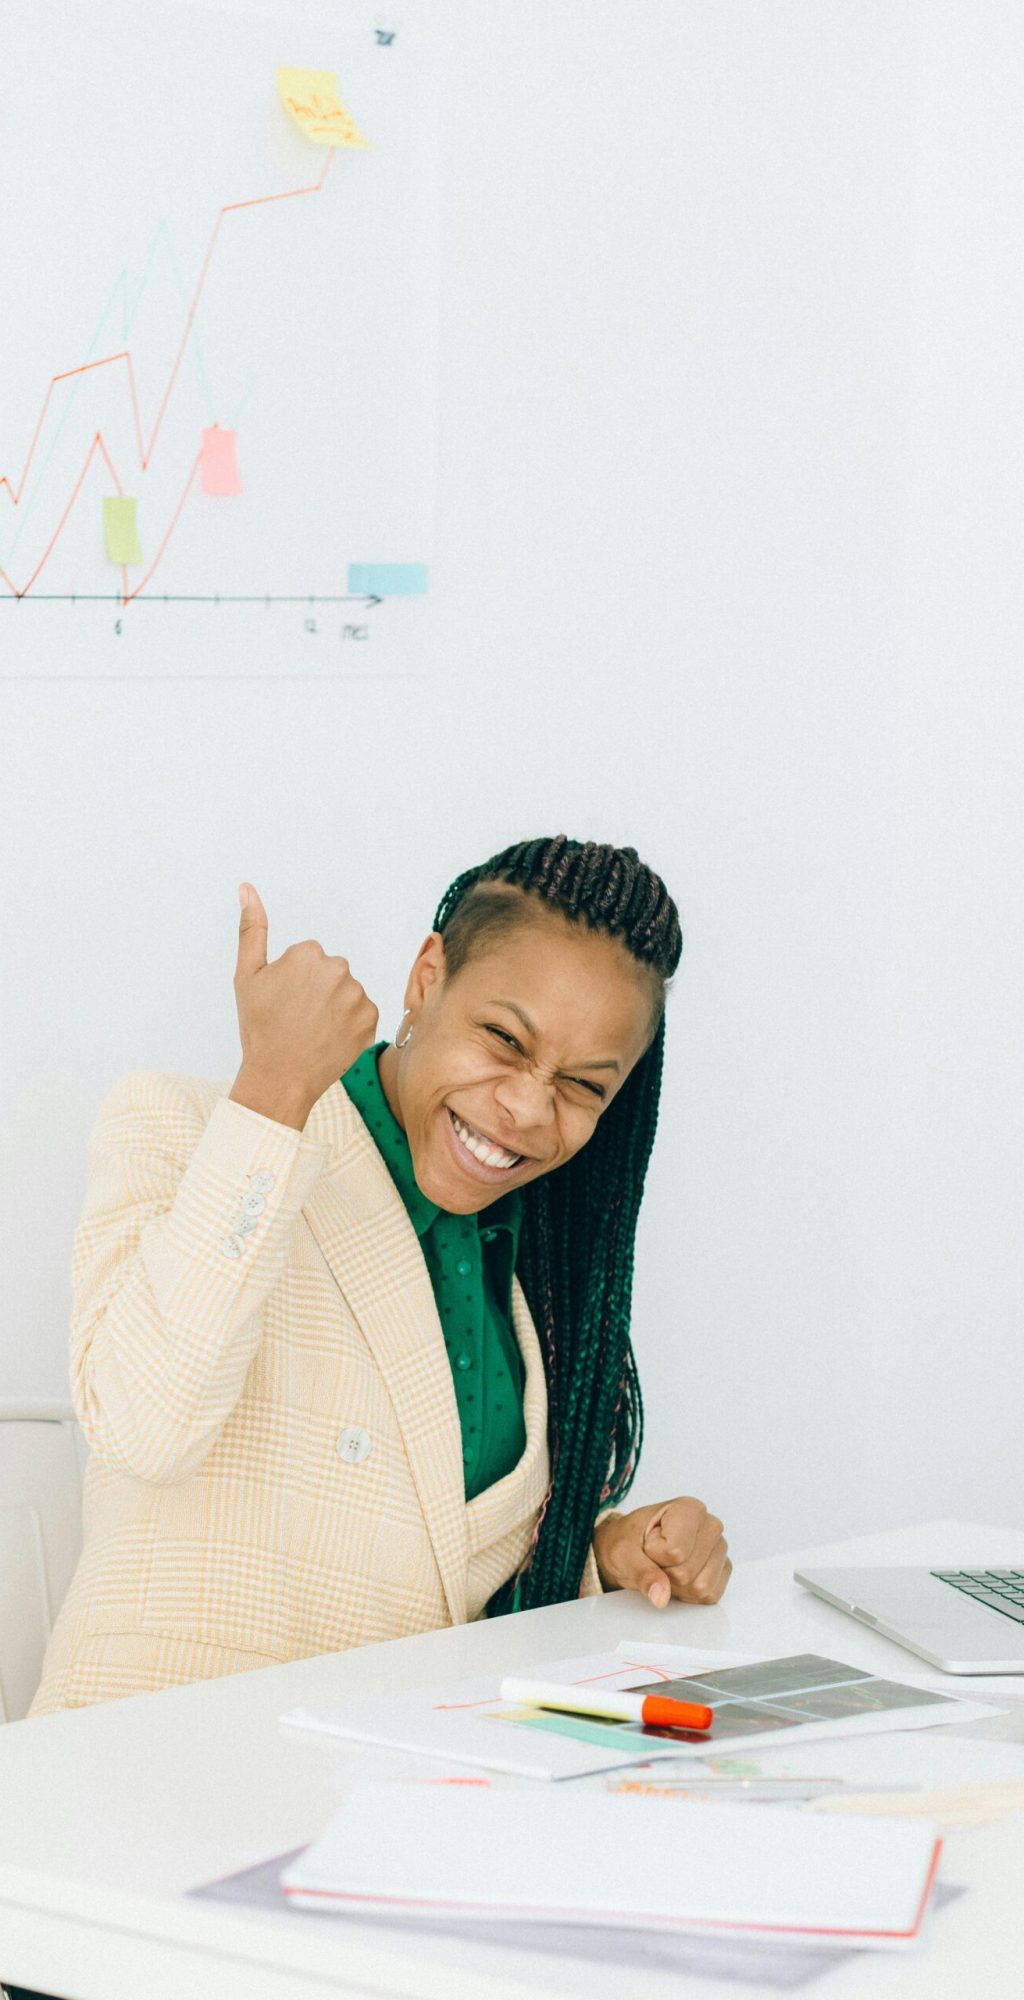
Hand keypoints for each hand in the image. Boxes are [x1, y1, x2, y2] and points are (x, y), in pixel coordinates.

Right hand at [231, 882, 378, 1124]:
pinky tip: (330, 1038)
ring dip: (334, 1007)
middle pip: (330, 973)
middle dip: (317, 990)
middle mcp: (338, 968)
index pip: (308, 958)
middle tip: (297, 1017)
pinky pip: (362, 1013)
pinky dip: (349, 1025)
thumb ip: (251, 928)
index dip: (293, 981)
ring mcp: (357, 995)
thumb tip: (247, 888)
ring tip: (313, 1030)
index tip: (283, 1001)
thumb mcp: (247, 975)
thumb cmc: (259, 1027)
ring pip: (346, 993)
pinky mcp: (372, 1019)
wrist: (279, 1077)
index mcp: (309, 953)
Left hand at [592, 1498, 730, 1607]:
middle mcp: (710, 1525)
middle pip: (687, 1573)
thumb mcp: (623, 1553)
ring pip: (700, 1587)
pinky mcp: (723, 1569)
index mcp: (689, 1509)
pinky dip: (689, 1594)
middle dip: (666, 1574)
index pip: (675, 1552)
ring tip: (667, 1566)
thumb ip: (642, 1573)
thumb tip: (660, 1596)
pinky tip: (679, 1577)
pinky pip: (709, 1595)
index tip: (648, 1544)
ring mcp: (719, 1548)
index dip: (654, 1556)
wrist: (632, 1549)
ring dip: (677, 1586)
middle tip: (656, 1558)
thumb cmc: (629, 1542)